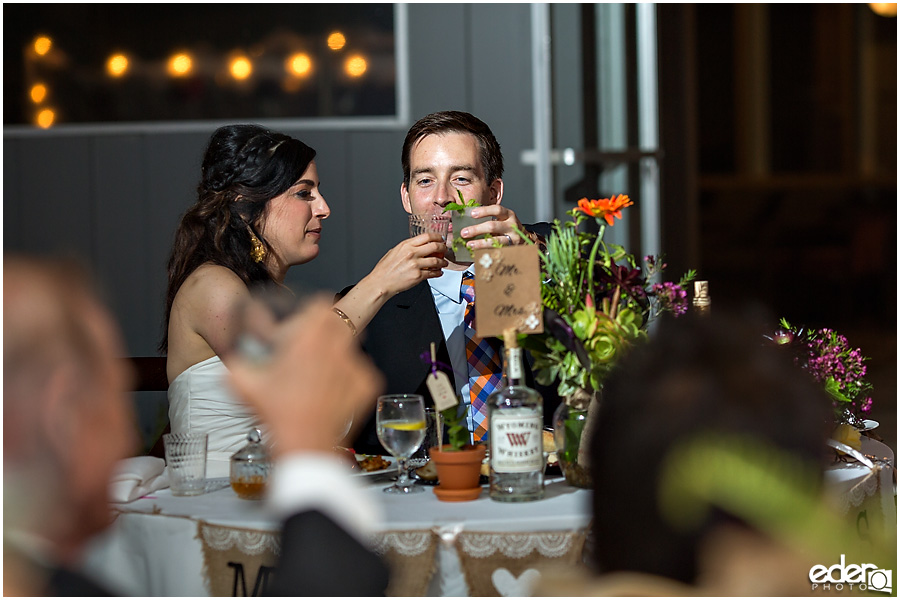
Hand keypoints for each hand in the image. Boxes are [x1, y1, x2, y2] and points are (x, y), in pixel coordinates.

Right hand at [228, 297, 384, 455]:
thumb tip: (232, 360)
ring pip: (350, 346)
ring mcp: (356, 365)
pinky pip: (360, 370)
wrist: (306, 446)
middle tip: (312, 346)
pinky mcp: (367, 384)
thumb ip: (235, 364)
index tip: (307, 319)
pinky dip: (348, 377)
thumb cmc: (276, 414)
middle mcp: (337, 346)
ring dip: (337, 353)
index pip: (321, 303)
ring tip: (320, 373)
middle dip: (326, 329)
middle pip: (338, 321)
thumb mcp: (243, 384)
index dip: (313, 309)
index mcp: (309, 338)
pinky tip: (331, 391)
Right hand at [365, 233, 447, 296]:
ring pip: (436, 260)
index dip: (437, 237)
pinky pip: (432, 273)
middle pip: (434, 246)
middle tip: (445, 250)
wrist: (381, 282)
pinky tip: (438, 272)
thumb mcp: (394, 251)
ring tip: (444, 263)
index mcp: (406, 245)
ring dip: (442, 262)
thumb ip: (406, 248)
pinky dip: (438, 272)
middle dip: (443, 248)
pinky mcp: (418, 276)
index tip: (440, 239)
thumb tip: (417, 246)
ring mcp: (415, 264)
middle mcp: (411, 253)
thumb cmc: (385, 269)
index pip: (426, 236)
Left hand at [458, 204, 534, 250]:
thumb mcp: (503, 219)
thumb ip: (489, 218)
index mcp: (508, 215)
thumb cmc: (509, 228)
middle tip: (464, 233)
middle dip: (477, 229)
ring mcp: (513, 238)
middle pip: (493, 226)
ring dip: (480, 243)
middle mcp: (512, 225)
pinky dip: (486, 252)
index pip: (497, 209)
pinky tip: (477, 253)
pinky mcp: (512, 249)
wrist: (526, 239)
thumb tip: (467, 220)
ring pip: (495, 241)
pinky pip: (497, 250)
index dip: (484, 211)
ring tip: (469, 244)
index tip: (472, 214)